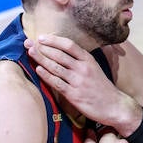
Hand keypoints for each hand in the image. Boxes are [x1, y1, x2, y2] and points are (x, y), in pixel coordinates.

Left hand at [26, 34, 140, 133]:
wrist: (114, 106)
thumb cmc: (102, 87)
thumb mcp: (95, 68)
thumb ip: (81, 59)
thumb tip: (64, 50)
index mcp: (88, 59)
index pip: (69, 45)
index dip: (54, 40)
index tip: (41, 37)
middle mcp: (83, 68)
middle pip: (59, 54)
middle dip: (42, 47)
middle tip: (28, 42)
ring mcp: (78, 81)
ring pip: (56, 67)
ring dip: (41, 58)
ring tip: (30, 52)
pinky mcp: (74, 95)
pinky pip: (57, 83)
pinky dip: (46, 75)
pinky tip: (38, 69)